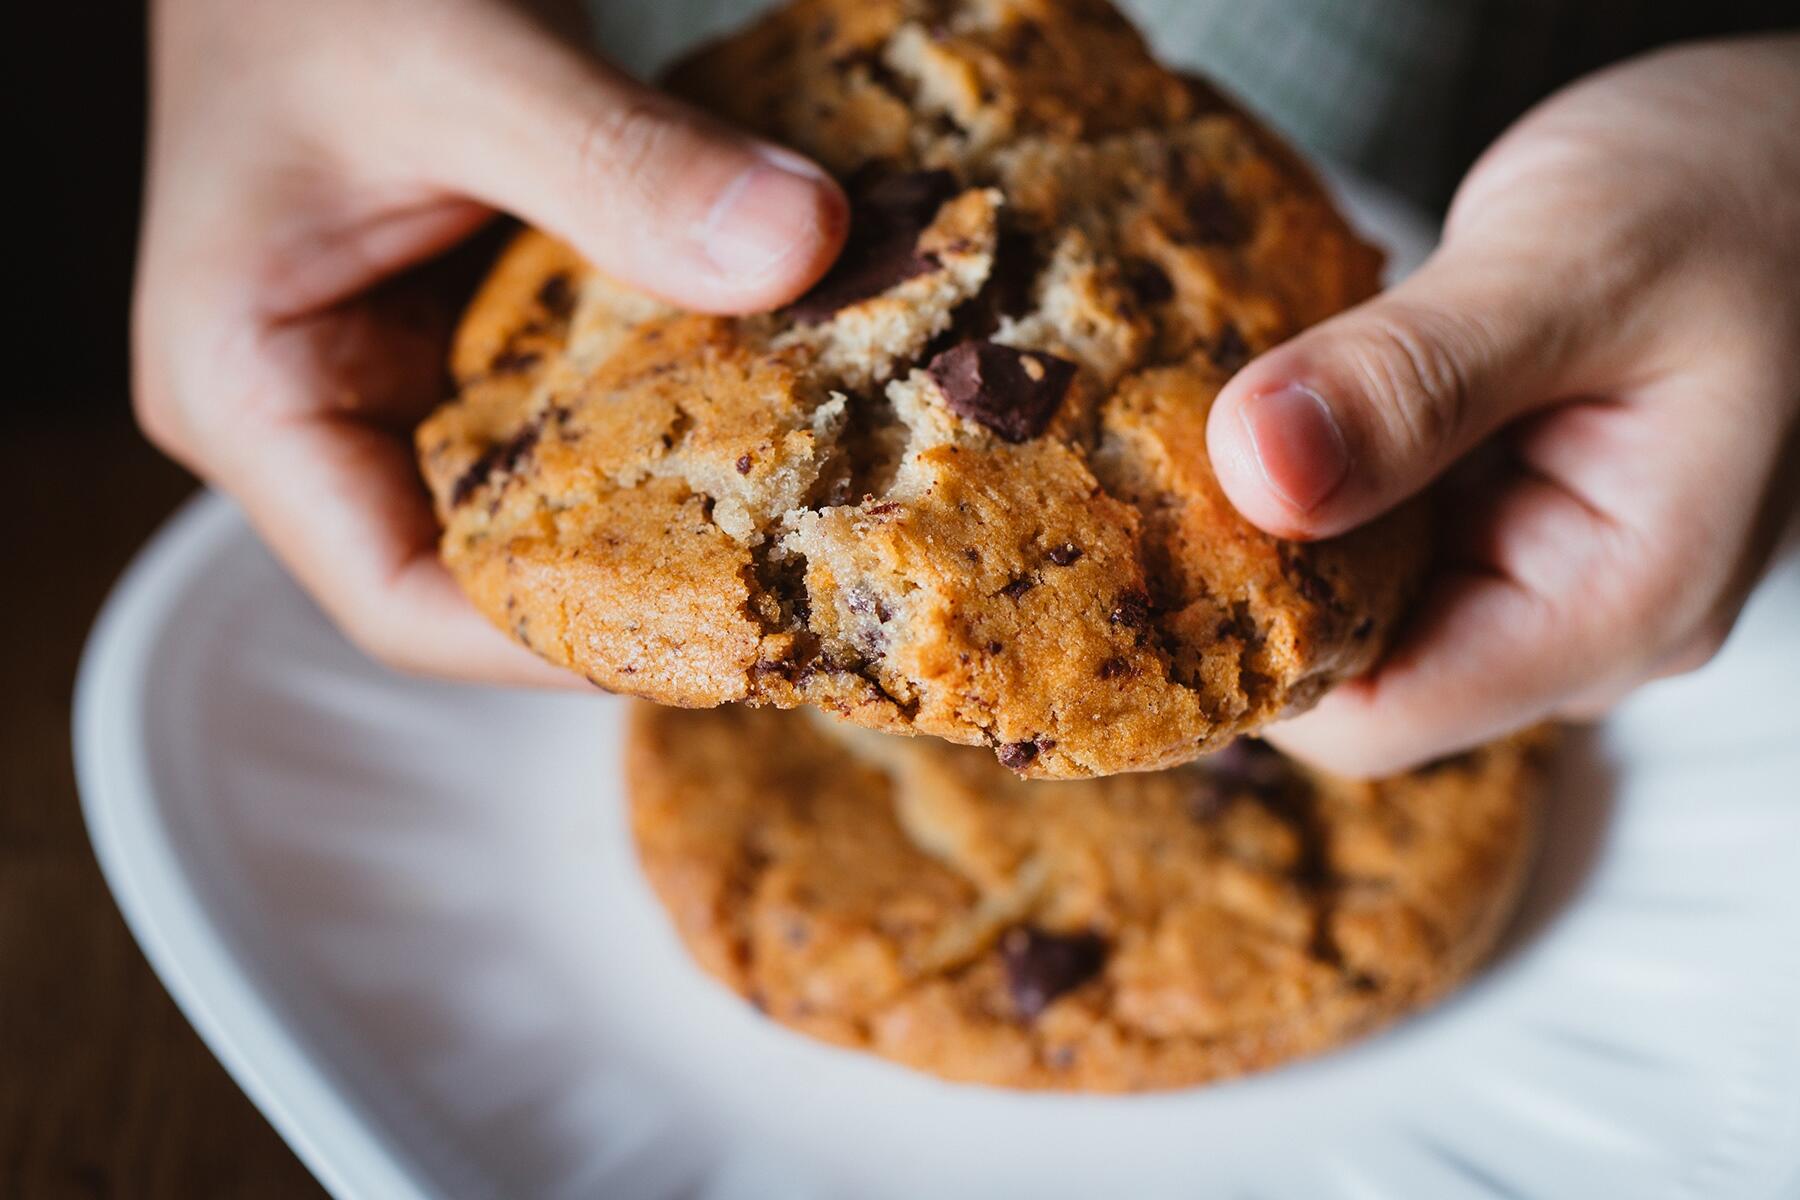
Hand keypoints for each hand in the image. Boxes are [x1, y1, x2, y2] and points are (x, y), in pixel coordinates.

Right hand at [133, 0, 845, 680]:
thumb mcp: (458, 58)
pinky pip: (591, 400)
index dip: (563, 645)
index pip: (406, 601)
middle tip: (812, 587)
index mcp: (254, 397)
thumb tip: (805, 247)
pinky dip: (685, 395)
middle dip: (653, 580)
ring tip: (827, 509)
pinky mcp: (484, 325)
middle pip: (496, 565)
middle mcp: (331, 415)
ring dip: (684, 489)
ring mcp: (411, 372)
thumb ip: (617, 162)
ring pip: (557, 490)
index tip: (732, 631)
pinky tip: (788, 395)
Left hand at [1206, 36, 1799, 774]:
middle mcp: (1579, 620)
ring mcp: (1546, 570)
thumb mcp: (1571, 264)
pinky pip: (1379, 534)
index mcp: (1617, 605)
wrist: (1797, 143)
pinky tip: (1285, 405)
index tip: (1154, 542)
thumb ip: (1413, 380)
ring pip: (1355, 601)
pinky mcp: (1513, 514)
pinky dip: (1319, 478)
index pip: (1374, 719)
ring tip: (1211, 421)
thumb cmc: (1733, 189)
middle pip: (1354, 668)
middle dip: (1253, 579)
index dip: (1249, 650)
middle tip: (1153, 465)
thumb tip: (1255, 470)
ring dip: (1280, 522)